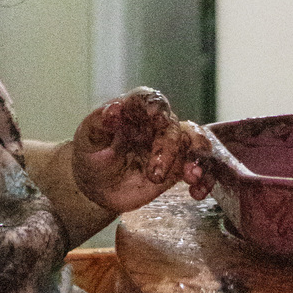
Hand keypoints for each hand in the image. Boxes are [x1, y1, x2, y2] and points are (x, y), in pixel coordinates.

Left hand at [72, 87, 213, 213]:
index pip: (150, 100)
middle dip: (169, 149)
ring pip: (195, 143)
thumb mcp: (87, 140)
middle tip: (155, 174)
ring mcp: (170, 145)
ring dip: (198, 158)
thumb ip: (98, 124)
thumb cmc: (91, 155)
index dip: (156, 106)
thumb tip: (113, 111)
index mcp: (134, 109)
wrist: (98, 186)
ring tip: (190, 177)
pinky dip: (204, 178)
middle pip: (173, 127)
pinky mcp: (178, 166)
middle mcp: (157, 123)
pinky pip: (199, 168)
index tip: (157, 118)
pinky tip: (197, 191)